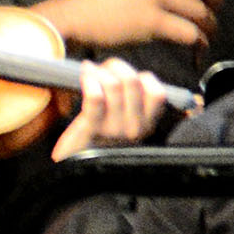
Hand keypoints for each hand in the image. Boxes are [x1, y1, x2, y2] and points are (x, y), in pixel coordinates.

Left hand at [53, 59, 174, 155]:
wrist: (76, 166)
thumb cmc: (98, 139)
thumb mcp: (125, 123)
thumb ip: (132, 102)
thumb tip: (123, 70)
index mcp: (148, 124)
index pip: (158, 93)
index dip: (143, 77)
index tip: (128, 76)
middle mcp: (136, 128)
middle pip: (132, 81)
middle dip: (116, 66)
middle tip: (103, 68)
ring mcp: (115, 129)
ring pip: (114, 85)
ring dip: (99, 71)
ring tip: (90, 72)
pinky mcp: (92, 129)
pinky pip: (95, 97)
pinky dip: (90, 80)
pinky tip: (85, 77)